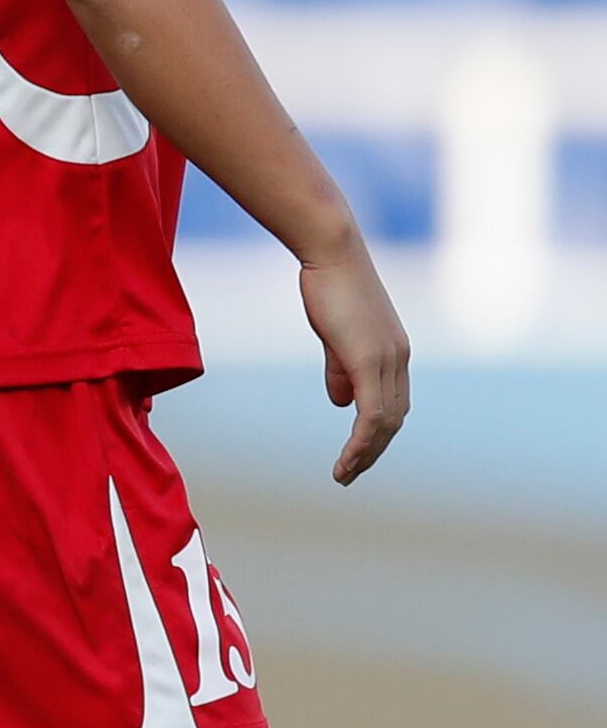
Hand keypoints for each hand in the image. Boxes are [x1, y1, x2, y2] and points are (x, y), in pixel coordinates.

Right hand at [303, 241, 410, 483]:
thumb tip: (341, 402)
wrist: (332, 253)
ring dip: (366, 454)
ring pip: (386, 423)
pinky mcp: (370, 360)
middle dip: (373, 452)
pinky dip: (361, 441)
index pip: (393, 405)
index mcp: (394, 353)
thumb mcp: (334, 334)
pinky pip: (371, 413)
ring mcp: (388, 360)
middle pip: (395, 420)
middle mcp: (399, 359)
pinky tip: (347, 457)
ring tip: (344, 474)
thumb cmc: (328, 286)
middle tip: (349, 474)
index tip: (356, 456)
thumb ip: (340, 369)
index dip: (376, 435)